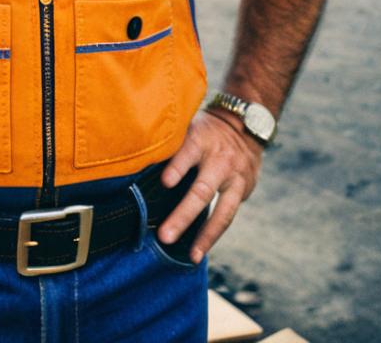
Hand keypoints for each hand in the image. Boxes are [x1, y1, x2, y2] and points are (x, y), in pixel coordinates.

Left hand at [156, 109, 262, 262]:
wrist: (245, 125)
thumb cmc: (203, 130)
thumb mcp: (189, 126)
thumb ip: (171, 144)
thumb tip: (135, 160)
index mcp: (200, 140)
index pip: (188, 153)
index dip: (177, 168)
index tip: (164, 183)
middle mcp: (219, 160)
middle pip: (202, 190)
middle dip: (183, 215)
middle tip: (165, 236)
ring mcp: (233, 177)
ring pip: (222, 210)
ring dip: (205, 235)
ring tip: (192, 255)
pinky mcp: (243, 190)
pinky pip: (228, 216)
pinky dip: (214, 235)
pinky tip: (200, 250)